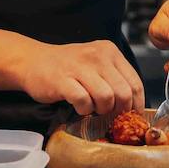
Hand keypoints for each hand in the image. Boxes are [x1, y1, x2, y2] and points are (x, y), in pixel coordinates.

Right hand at [17, 39, 144, 115]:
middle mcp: (97, 55)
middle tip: (107, 114)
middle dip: (118, 110)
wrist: (33, 61)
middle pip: (124, 93)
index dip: (135, 105)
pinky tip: (78, 106)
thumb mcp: (96, 65)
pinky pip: (84, 101)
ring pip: (106, 98)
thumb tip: (133, 107)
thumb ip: (115, 79)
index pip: (135, 83)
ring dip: (100, 110)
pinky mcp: (63, 79)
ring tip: (91, 107)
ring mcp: (79, 66)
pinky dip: (83, 109)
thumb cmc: (67, 68)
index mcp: (109, 51)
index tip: (130, 116)